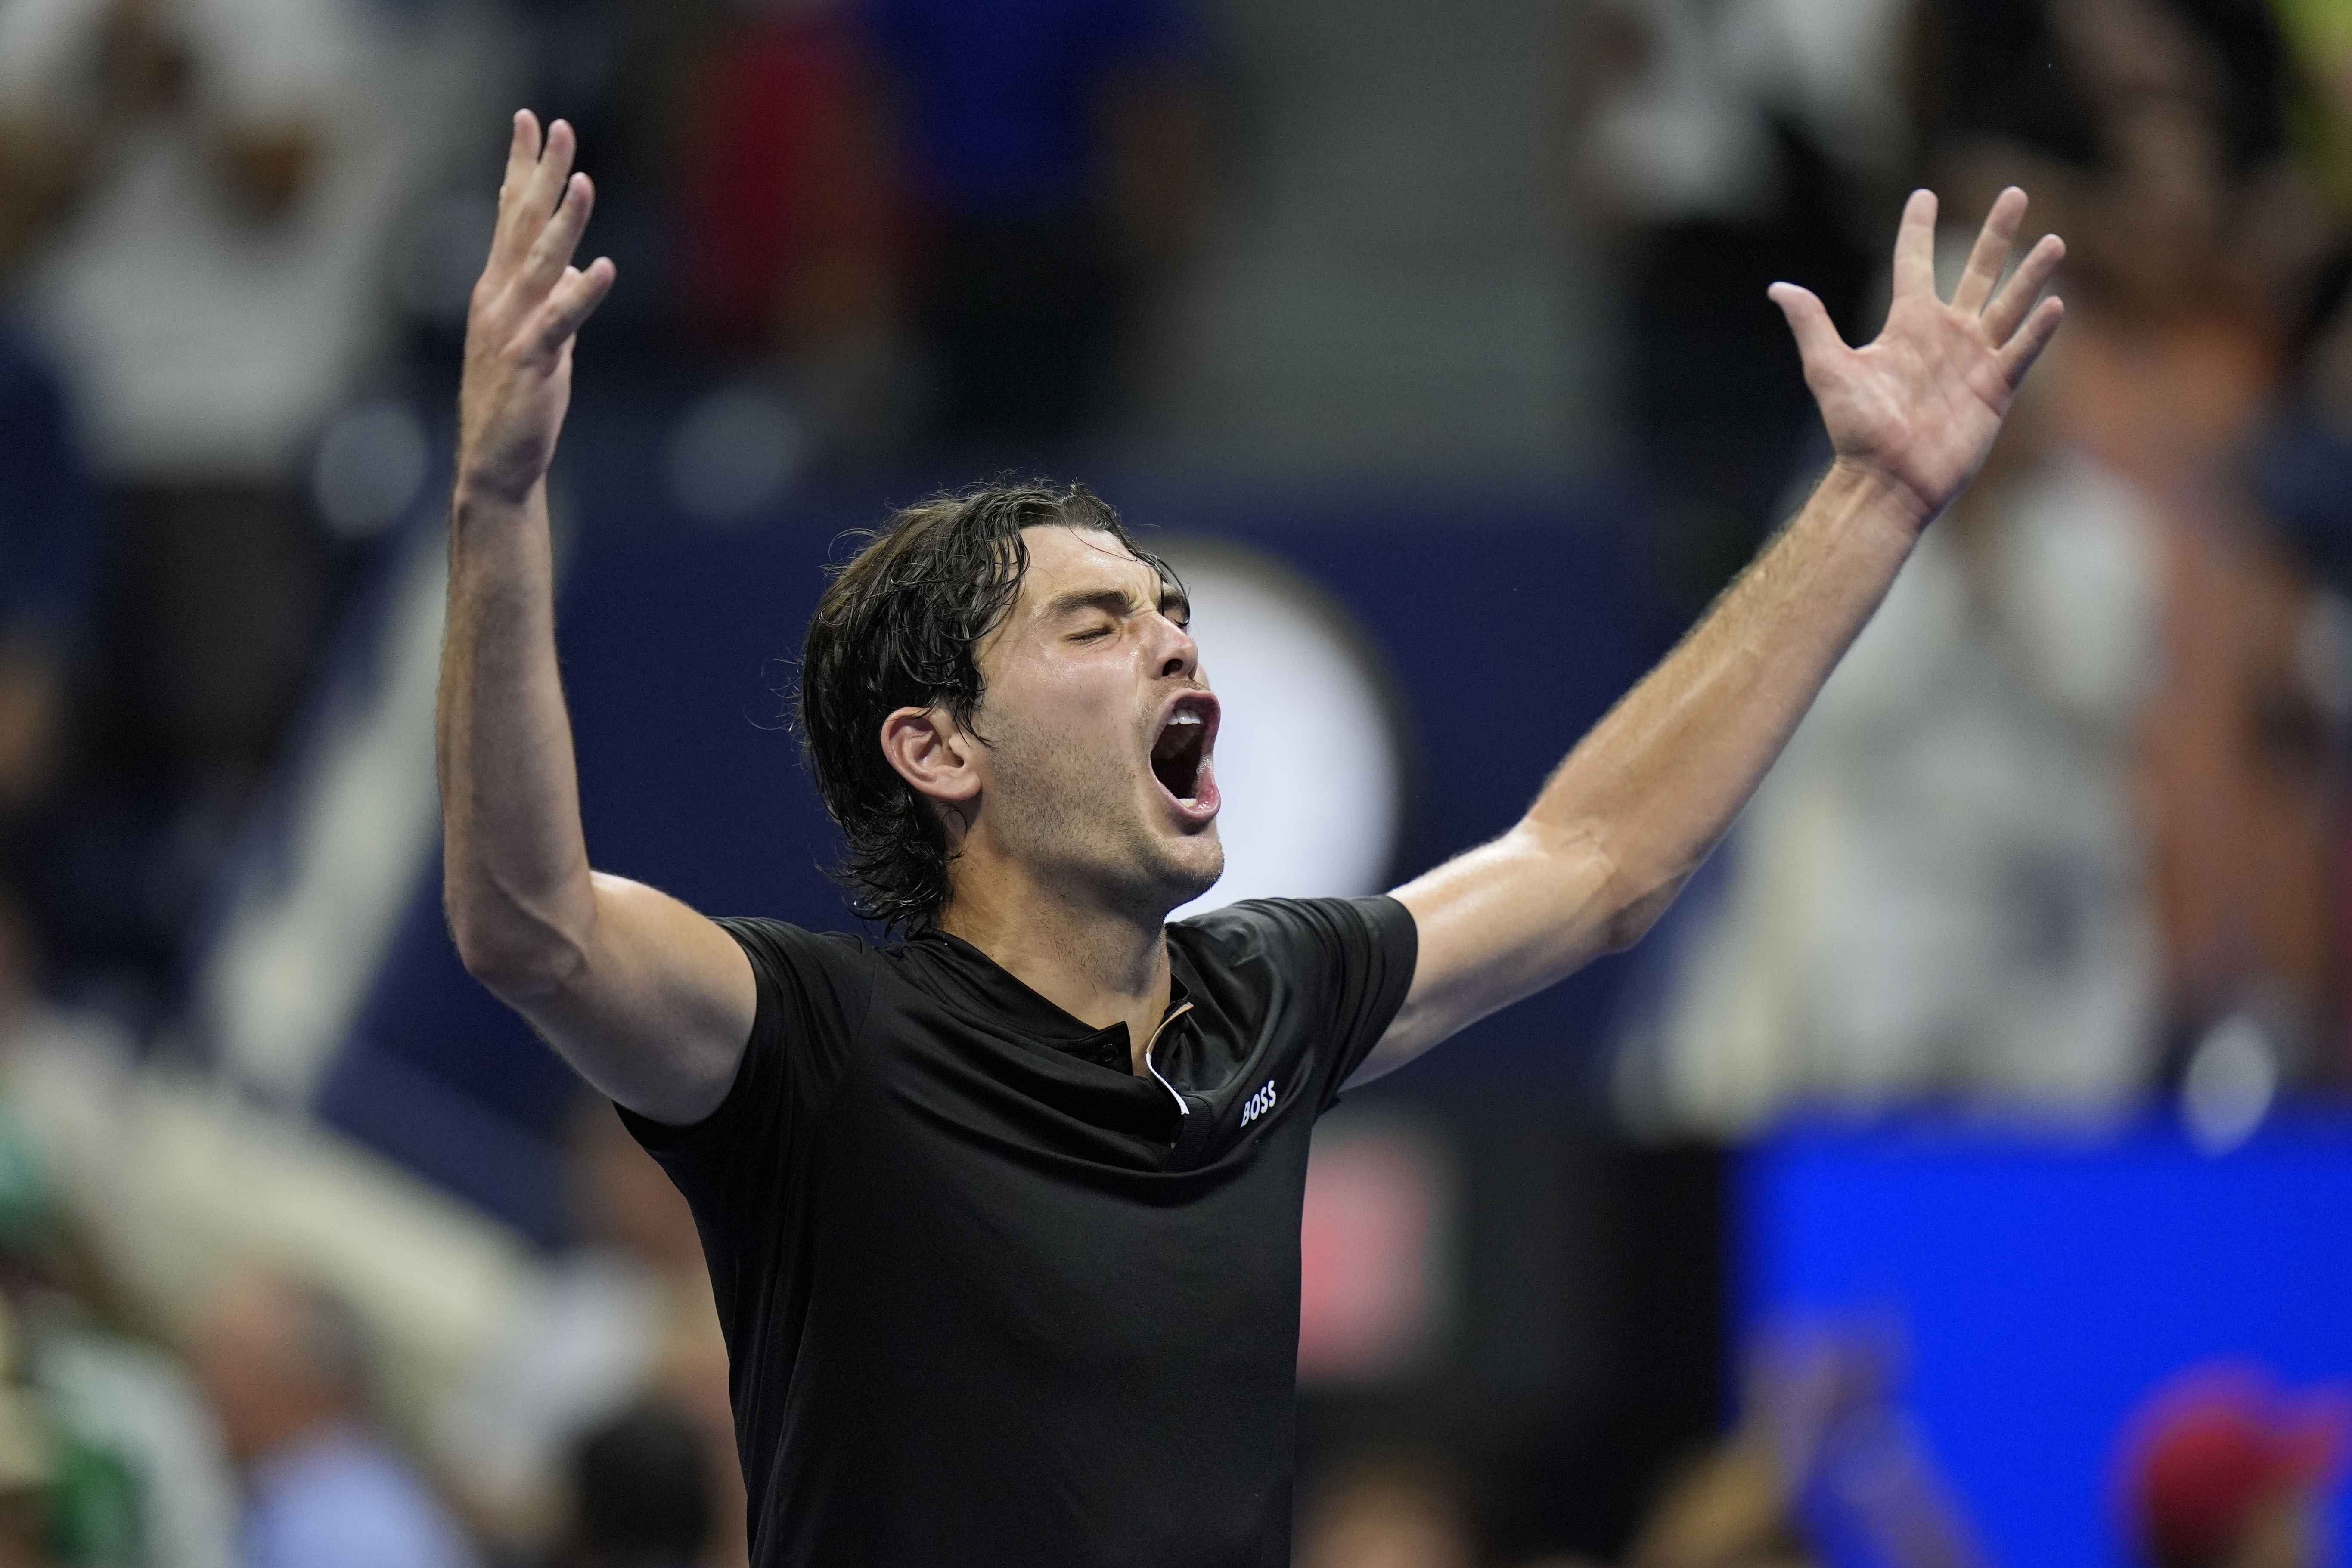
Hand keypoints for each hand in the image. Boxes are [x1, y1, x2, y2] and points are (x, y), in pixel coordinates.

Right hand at [456, 113, 615, 507]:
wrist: (495, 462)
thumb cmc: (519, 400)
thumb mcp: (540, 337)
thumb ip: (554, 299)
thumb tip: (574, 265)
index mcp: (497, 288)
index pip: (509, 214)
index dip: (521, 165)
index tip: (530, 121)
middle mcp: (498, 298)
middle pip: (521, 223)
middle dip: (540, 172)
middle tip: (557, 125)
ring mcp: (511, 329)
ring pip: (538, 264)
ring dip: (562, 221)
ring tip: (582, 180)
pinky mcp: (532, 363)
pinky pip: (559, 322)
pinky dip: (581, 293)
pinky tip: (603, 267)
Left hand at [1771, 187, 2064, 526]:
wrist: (1886, 479)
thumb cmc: (1856, 430)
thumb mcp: (1829, 370)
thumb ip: (1812, 325)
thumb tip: (1779, 288)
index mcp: (1907, 324)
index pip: (1914, 263)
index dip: (1917, 229)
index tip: (1923, 195)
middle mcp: (1945, 335)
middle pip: (1977, 271)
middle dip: (1996, 233)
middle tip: (2014, 193)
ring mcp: (1973, 359)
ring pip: (2009, 304)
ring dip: (2031, 273)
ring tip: (2053, 239)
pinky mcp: (1995, 389)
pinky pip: (2021, 352)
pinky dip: (2038, 330)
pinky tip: (2056, 304)